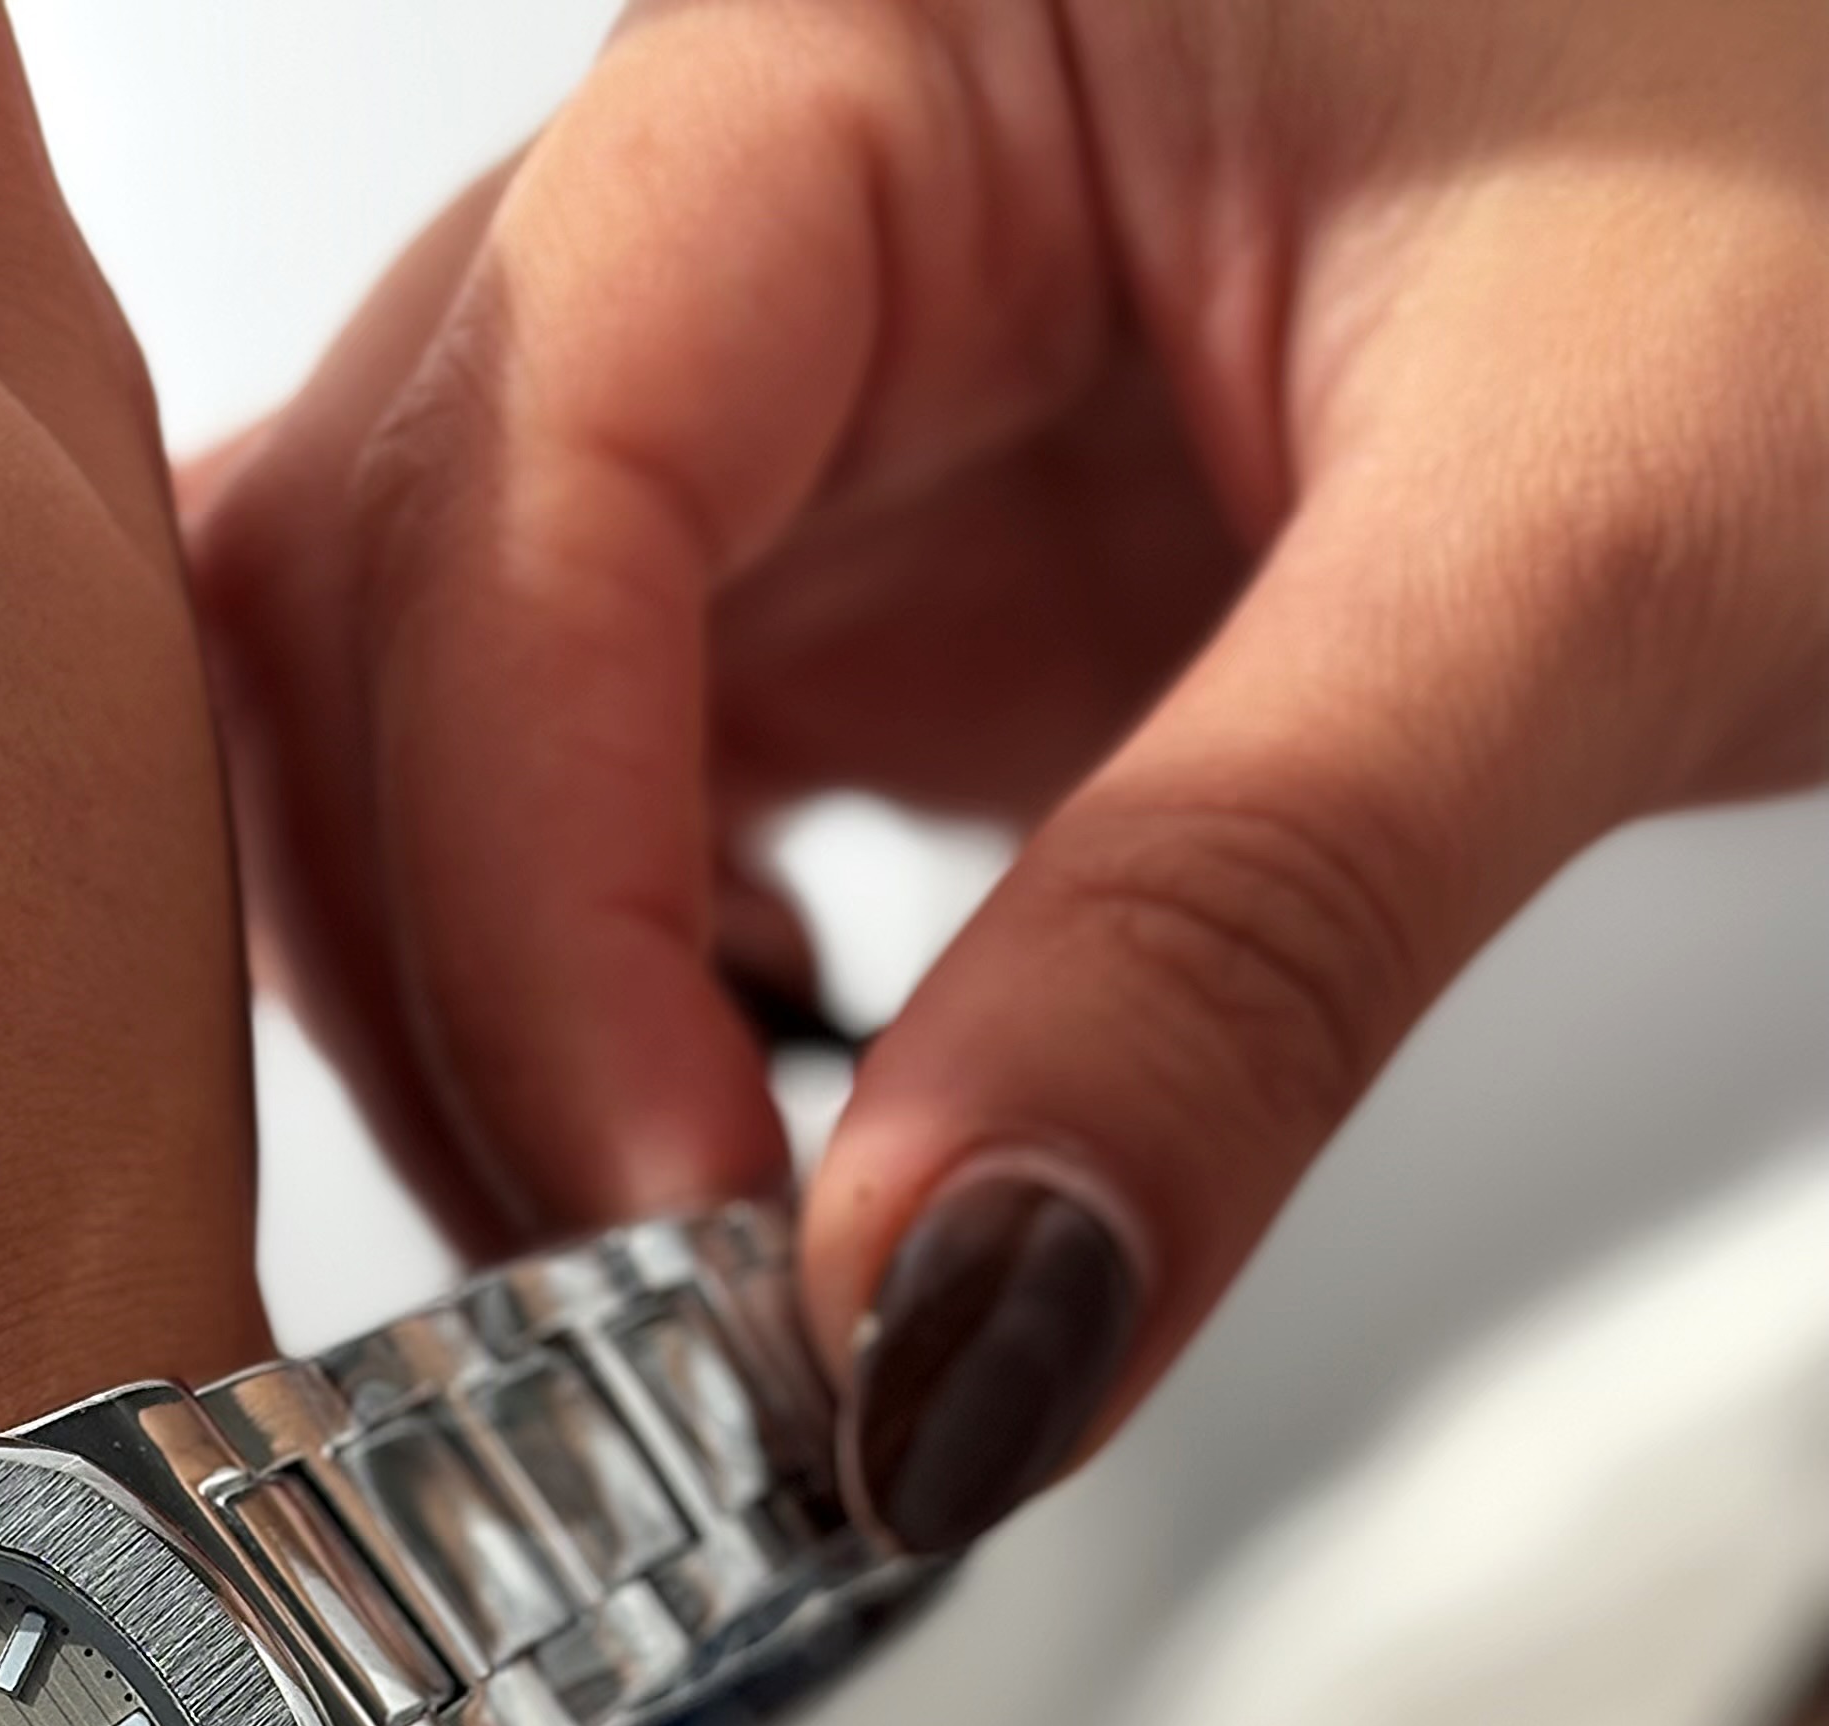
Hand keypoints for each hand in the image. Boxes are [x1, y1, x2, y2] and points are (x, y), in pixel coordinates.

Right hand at [191, 0, 1828, 1552]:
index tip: (687, 1249)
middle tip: (652, 1346)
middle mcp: (770, 175)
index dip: (537, 907)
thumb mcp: (1614, 526)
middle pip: (359, 601)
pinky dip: (608, 1013)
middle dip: (460, 1001)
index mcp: (876, 23)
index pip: (516, 475)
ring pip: (418, 716)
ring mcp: (802, 382)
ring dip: (496, 1032)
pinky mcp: (871, 559)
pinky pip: (596, 789)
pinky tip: (747, 1139)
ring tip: (706, 1289)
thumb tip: (933, 1326)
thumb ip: (1255, 930)